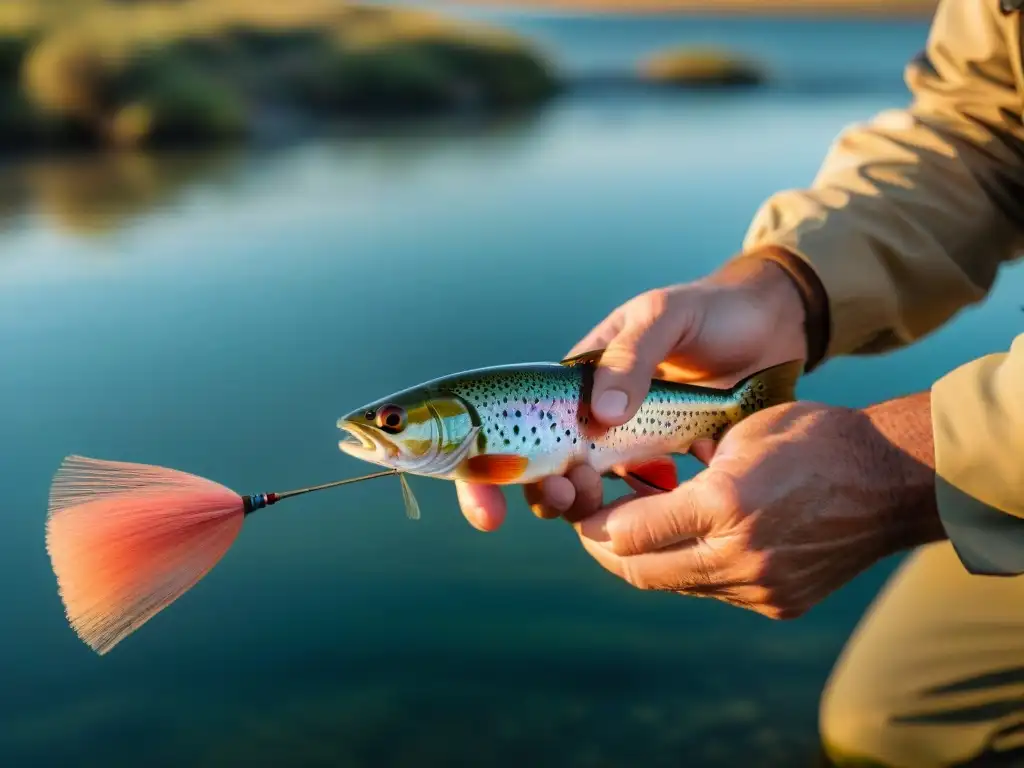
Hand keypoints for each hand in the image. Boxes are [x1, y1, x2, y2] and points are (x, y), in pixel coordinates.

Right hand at [455, 253, 809, 530]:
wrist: (770, 327)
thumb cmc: (708, 310)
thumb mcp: (663, 316)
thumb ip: (631, 357)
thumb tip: (600, 415)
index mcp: (570, 380)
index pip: (506, 425)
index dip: (480, 472)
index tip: (485, 510)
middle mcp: (586, 416)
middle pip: (538, 469)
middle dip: (537, 493)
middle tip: (564, 493)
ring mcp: (624, 444)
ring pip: (583, 491)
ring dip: (580, 504)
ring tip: (595, 494)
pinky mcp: (664, 465)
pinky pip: (640, 498)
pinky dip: (640, 508)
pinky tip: (660, 499)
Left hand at [572, 395, 945, 617]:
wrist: (891, 479)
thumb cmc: (812, 438)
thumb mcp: (737, 433)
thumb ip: (682, 472)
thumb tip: (633, 496)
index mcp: (724, 504)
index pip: (627, 534)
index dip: (593, 524)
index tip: (585, 509)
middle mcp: (739, 556)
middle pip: (640, 571)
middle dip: (608, 550)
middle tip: (595, 529)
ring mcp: (761, 588)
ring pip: (676, 585)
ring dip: (649, 561)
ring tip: (637, 532)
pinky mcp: (779, 604)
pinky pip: (714, 592)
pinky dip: (692, 568)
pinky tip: (690, 541)